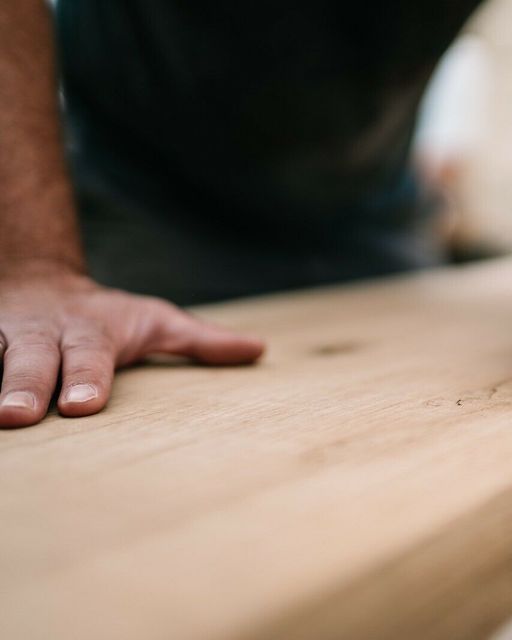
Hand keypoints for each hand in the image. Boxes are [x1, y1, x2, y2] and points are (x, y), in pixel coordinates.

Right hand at [0, 267, 264, 427]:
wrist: (36, 284)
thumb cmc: (105, 319)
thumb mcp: (155, 322)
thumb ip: (201, 342)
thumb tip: (261, 351)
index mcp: (87, 334)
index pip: (89, 359)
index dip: (86, 381)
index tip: (85, 406)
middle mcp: (37, 335)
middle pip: (28, 361)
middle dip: (20, 385)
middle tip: (17, 415)